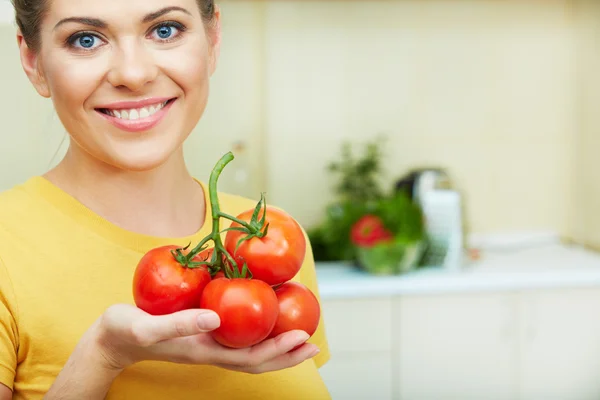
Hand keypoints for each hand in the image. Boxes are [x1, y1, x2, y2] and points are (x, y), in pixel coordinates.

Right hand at [91, 304, 318, 373]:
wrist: (112, 338)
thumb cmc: (126, 330)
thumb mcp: (149, 325)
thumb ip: (179, 324)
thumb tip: (216, 318)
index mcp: (204, 351)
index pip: (250, 358)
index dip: (278, 350)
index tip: (303, 338)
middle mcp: (211, 351)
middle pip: (257, 360)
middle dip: (287, 354)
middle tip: (314, 343)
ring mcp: (208, 345)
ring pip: (250, 351)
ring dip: (277, 346)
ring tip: (300, 337)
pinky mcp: (203, 335)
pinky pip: (239, 338)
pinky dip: (259, 333)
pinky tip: (266, 318)